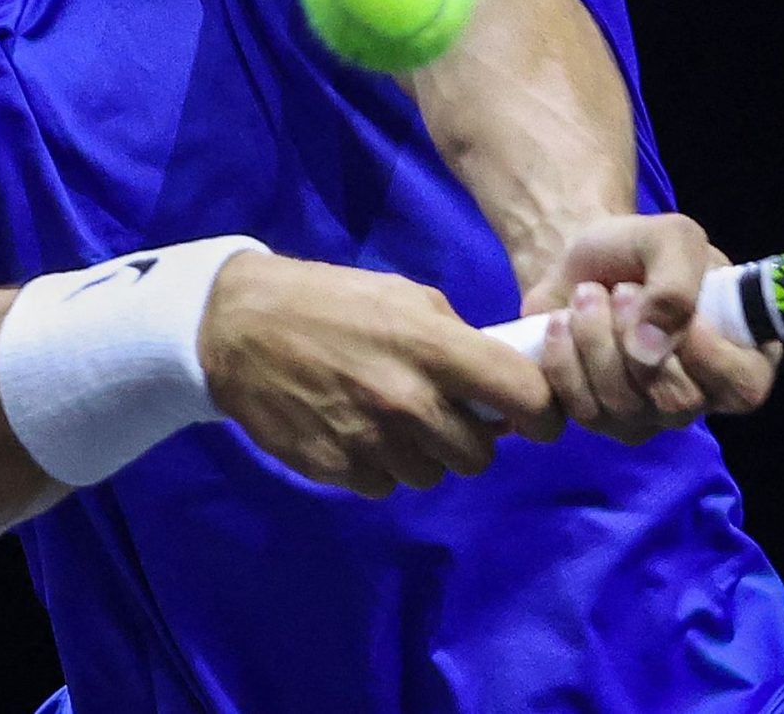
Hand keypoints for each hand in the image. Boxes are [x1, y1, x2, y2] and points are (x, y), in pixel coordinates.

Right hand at [200, 252, 562, 497]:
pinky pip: (384, 485)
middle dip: (475, 438)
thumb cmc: (333, 301)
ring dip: (426, 454)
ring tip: (397, 419)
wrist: (240, 326)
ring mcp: (370, 440)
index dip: (544, 415)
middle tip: (450, 414)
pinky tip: (360, 430)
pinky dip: (381, 466)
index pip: (524, 398)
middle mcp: (407, 401)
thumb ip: (459, 340)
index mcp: (434, 347)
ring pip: (433, 475)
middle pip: (481, 456)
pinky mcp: (335, 468)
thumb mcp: (407, 297)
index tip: (538, 419)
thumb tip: (501, 385)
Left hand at [518, 214, 779, 444]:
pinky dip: (563, 359)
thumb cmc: (638, 249)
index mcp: (741, 351)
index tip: (669, 304)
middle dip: (634, 337)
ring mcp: (653, 416)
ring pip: (624, 407)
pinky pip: (583, 411)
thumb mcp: (670, 238)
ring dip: (595, 339)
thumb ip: (677, 284)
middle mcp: (702, 395)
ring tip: (588, 296)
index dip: (707, 353)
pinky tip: (562, 324)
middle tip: (620, 289)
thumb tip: (651, 351)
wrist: (579, 262)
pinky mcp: (604, 422)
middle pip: (677, 402)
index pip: (744, 385)